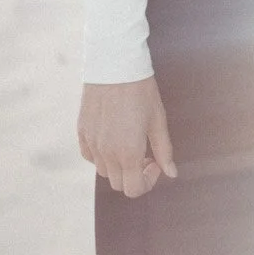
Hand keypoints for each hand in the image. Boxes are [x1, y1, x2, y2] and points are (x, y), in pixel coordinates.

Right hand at [78, 75, 178, 196]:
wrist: (115, 65)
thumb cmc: (141, 91)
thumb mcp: (158, 121)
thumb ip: (164, 150)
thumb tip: (171, 173)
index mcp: (128, 153)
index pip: (133, 189)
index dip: (147, 183)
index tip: (155, 163)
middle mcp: (107, 152)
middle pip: (118, 183)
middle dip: (134, 175)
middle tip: (146, 153)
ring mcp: (92, 143)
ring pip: (103, 170)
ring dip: (118, 165)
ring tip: (129, 143)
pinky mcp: (82, 131)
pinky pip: (89, 155)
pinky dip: (101, 155)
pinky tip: (112, 138)